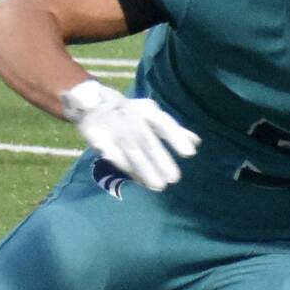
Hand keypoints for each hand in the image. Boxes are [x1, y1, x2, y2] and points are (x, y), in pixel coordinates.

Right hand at [59, 80, 199, 191]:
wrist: (93, 103)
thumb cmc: (131, 111)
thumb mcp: (152, 115)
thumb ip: (173, 130)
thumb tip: (196, 142)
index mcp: (146, 110)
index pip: (163, 123)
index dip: (177, 137)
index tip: (190, 153)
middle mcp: (132, 118)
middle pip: (148, 142)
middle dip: (160, 161)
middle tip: (173, 179)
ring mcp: (115, 129)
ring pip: (132, 153)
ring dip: (145, 170)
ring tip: (158, 186)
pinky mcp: (100, 139)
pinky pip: (116, 157)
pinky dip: (129, 170)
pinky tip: (140, 181)